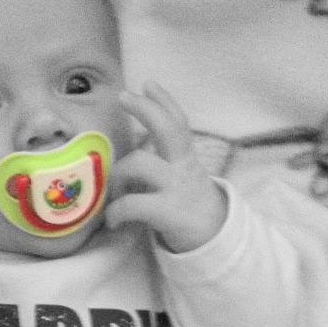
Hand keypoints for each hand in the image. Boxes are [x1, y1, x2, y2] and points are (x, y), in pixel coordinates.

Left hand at [106, 81, 226, 252]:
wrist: (214, 243)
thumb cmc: (188, 209)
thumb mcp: (181, 180)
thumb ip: (162, 166)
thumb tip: (128, 159)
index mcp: (185, 160)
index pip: (178, 123)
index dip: (164, 101)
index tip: (148, 83)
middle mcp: (183, 168)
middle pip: (168, 129)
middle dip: (145, 109)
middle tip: (123, 96)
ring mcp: (176, 188)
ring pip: (139, 163)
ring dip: (118, 175)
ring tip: (113, 193)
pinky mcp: (168, 212)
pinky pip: (132, 204)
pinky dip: (115, 211)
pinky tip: (112, 219)